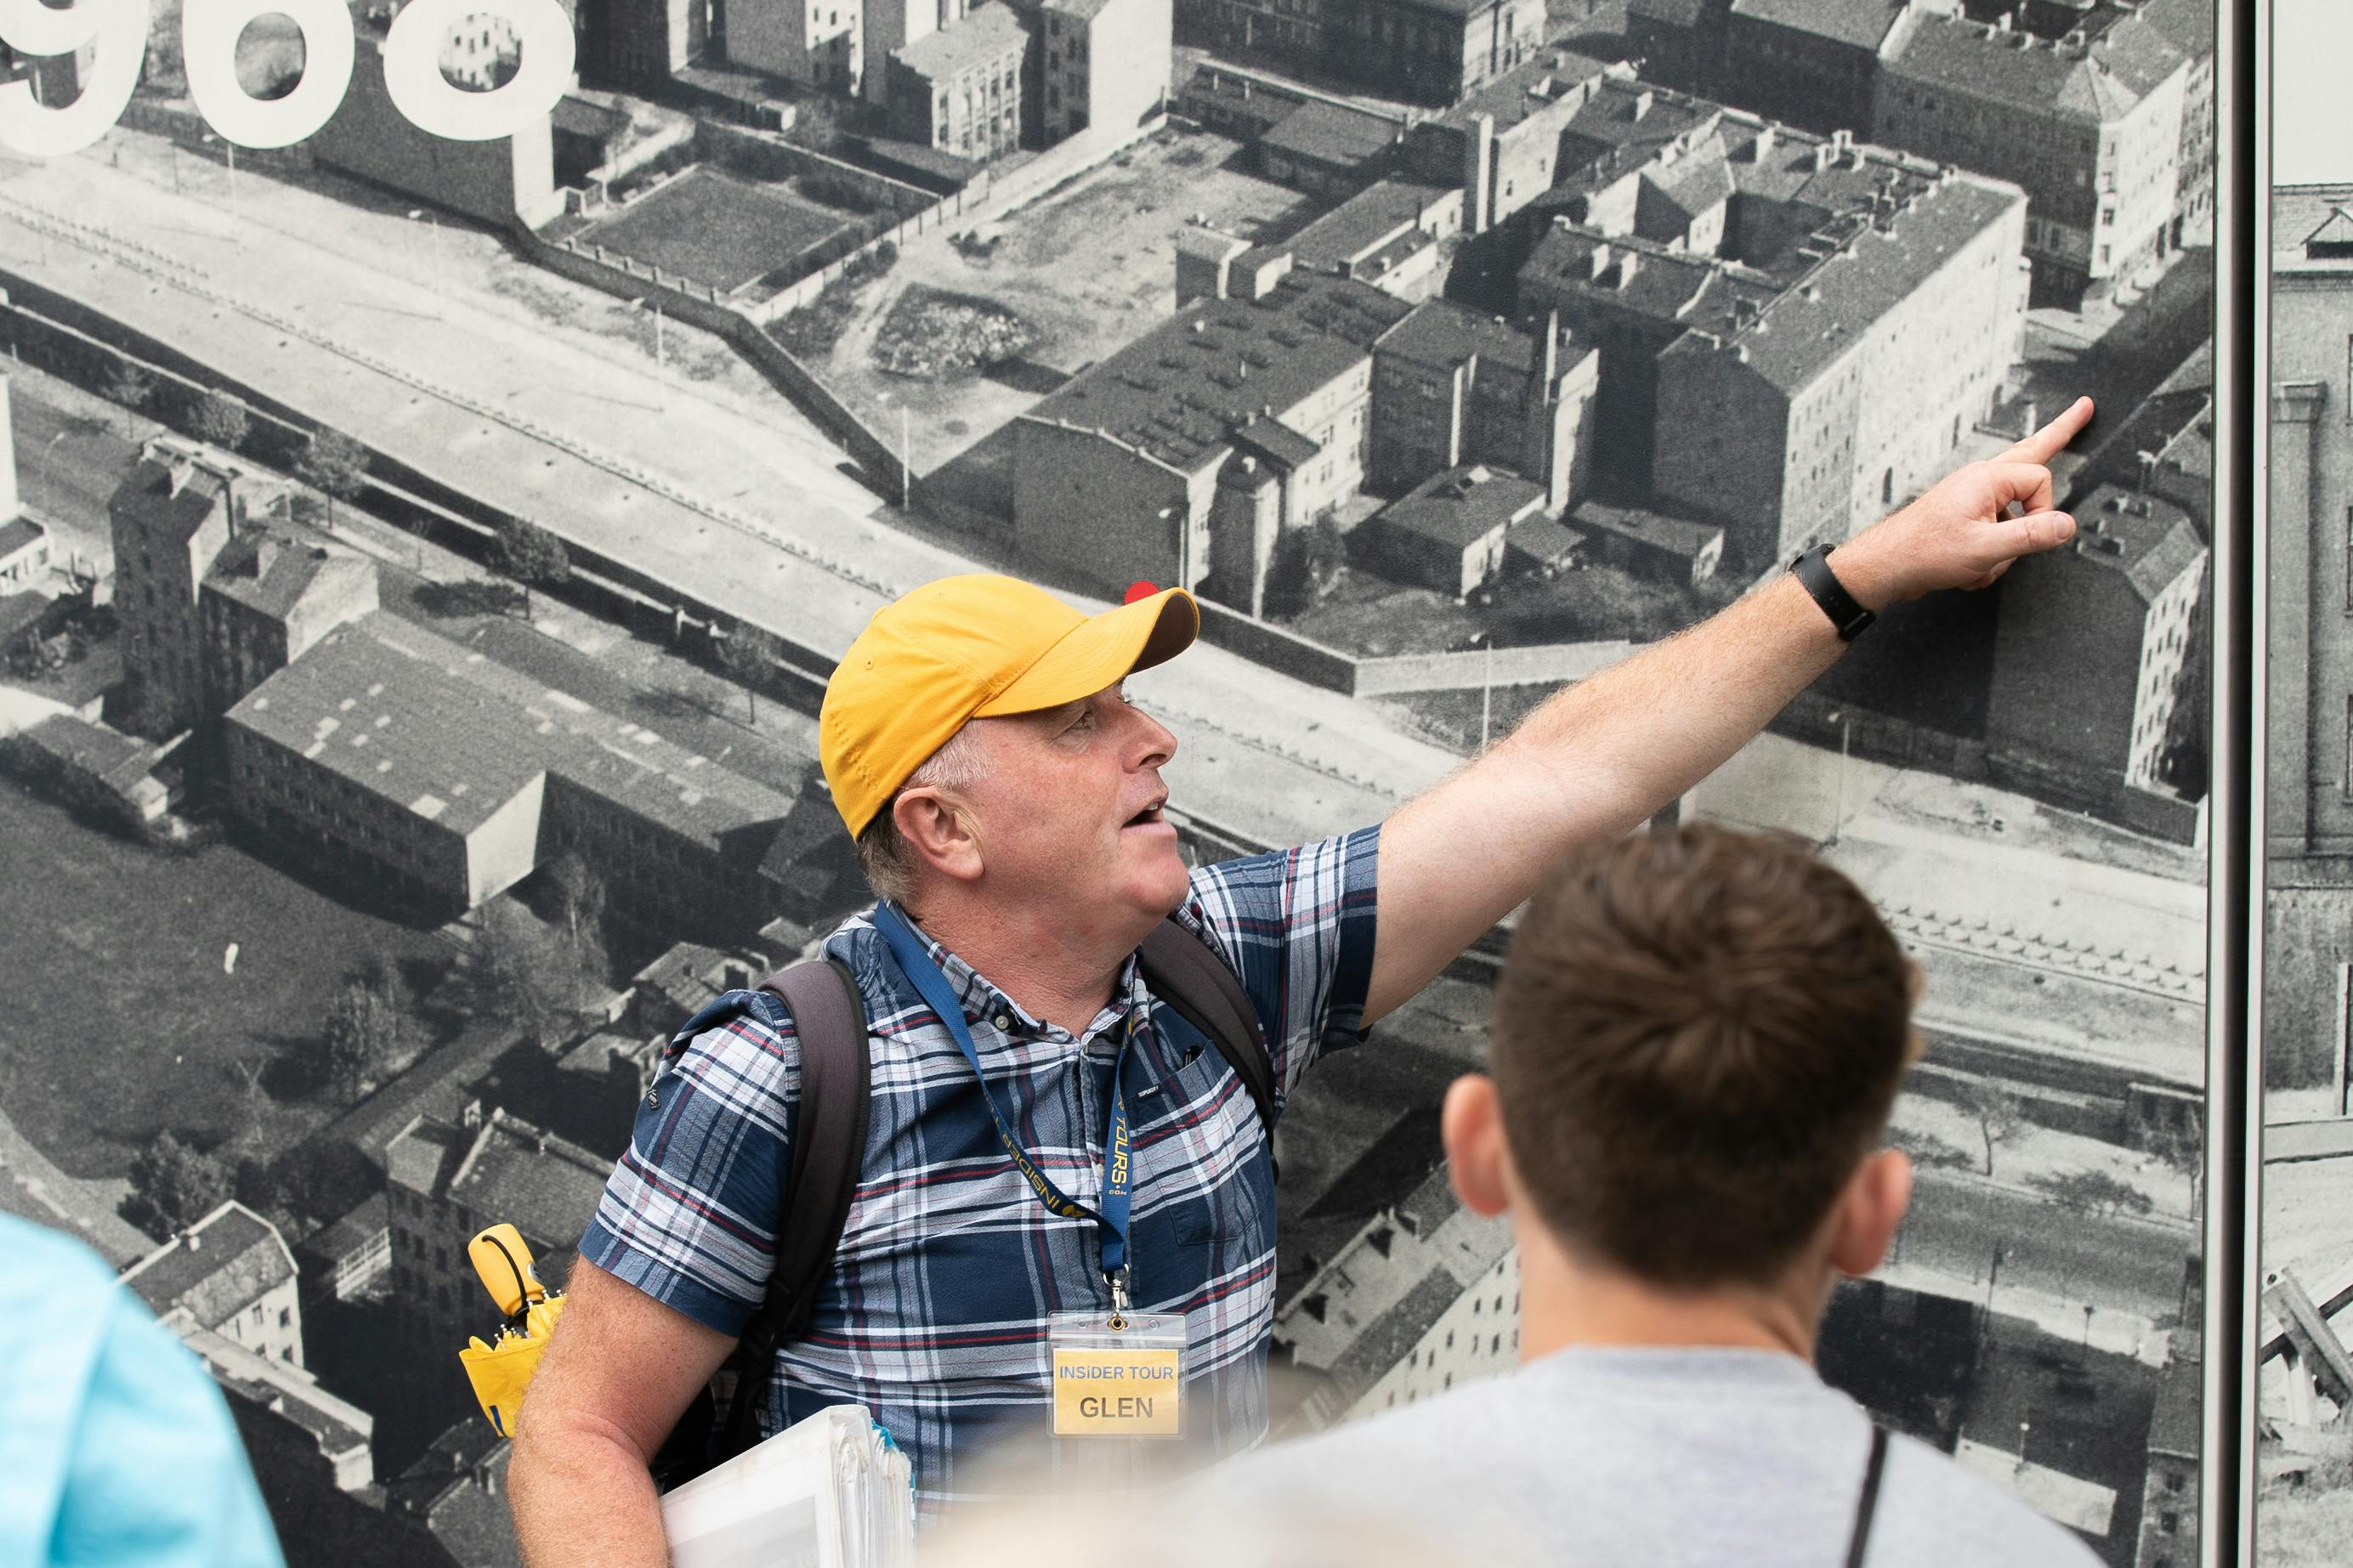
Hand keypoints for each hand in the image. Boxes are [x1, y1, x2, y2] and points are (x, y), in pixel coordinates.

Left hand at [1831, 397, 2091, 610]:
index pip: (2041, 479)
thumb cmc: (1924, 551)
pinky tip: (1967, 572)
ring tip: (1976, 565)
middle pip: (2030, 454)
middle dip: (2058, 432)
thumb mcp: (1987, 548)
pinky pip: (1994, 534)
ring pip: (2012, 515)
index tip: (2035, 533)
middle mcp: (1979, 481)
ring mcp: (1971, 498)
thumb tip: (2067, 524)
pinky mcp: (1964, 518)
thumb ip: (2031, 536)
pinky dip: (1987, 559)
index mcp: (1986, 478)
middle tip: (2083, 409)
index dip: (2044, 510)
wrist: (1885, 567)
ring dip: (2002, 551)